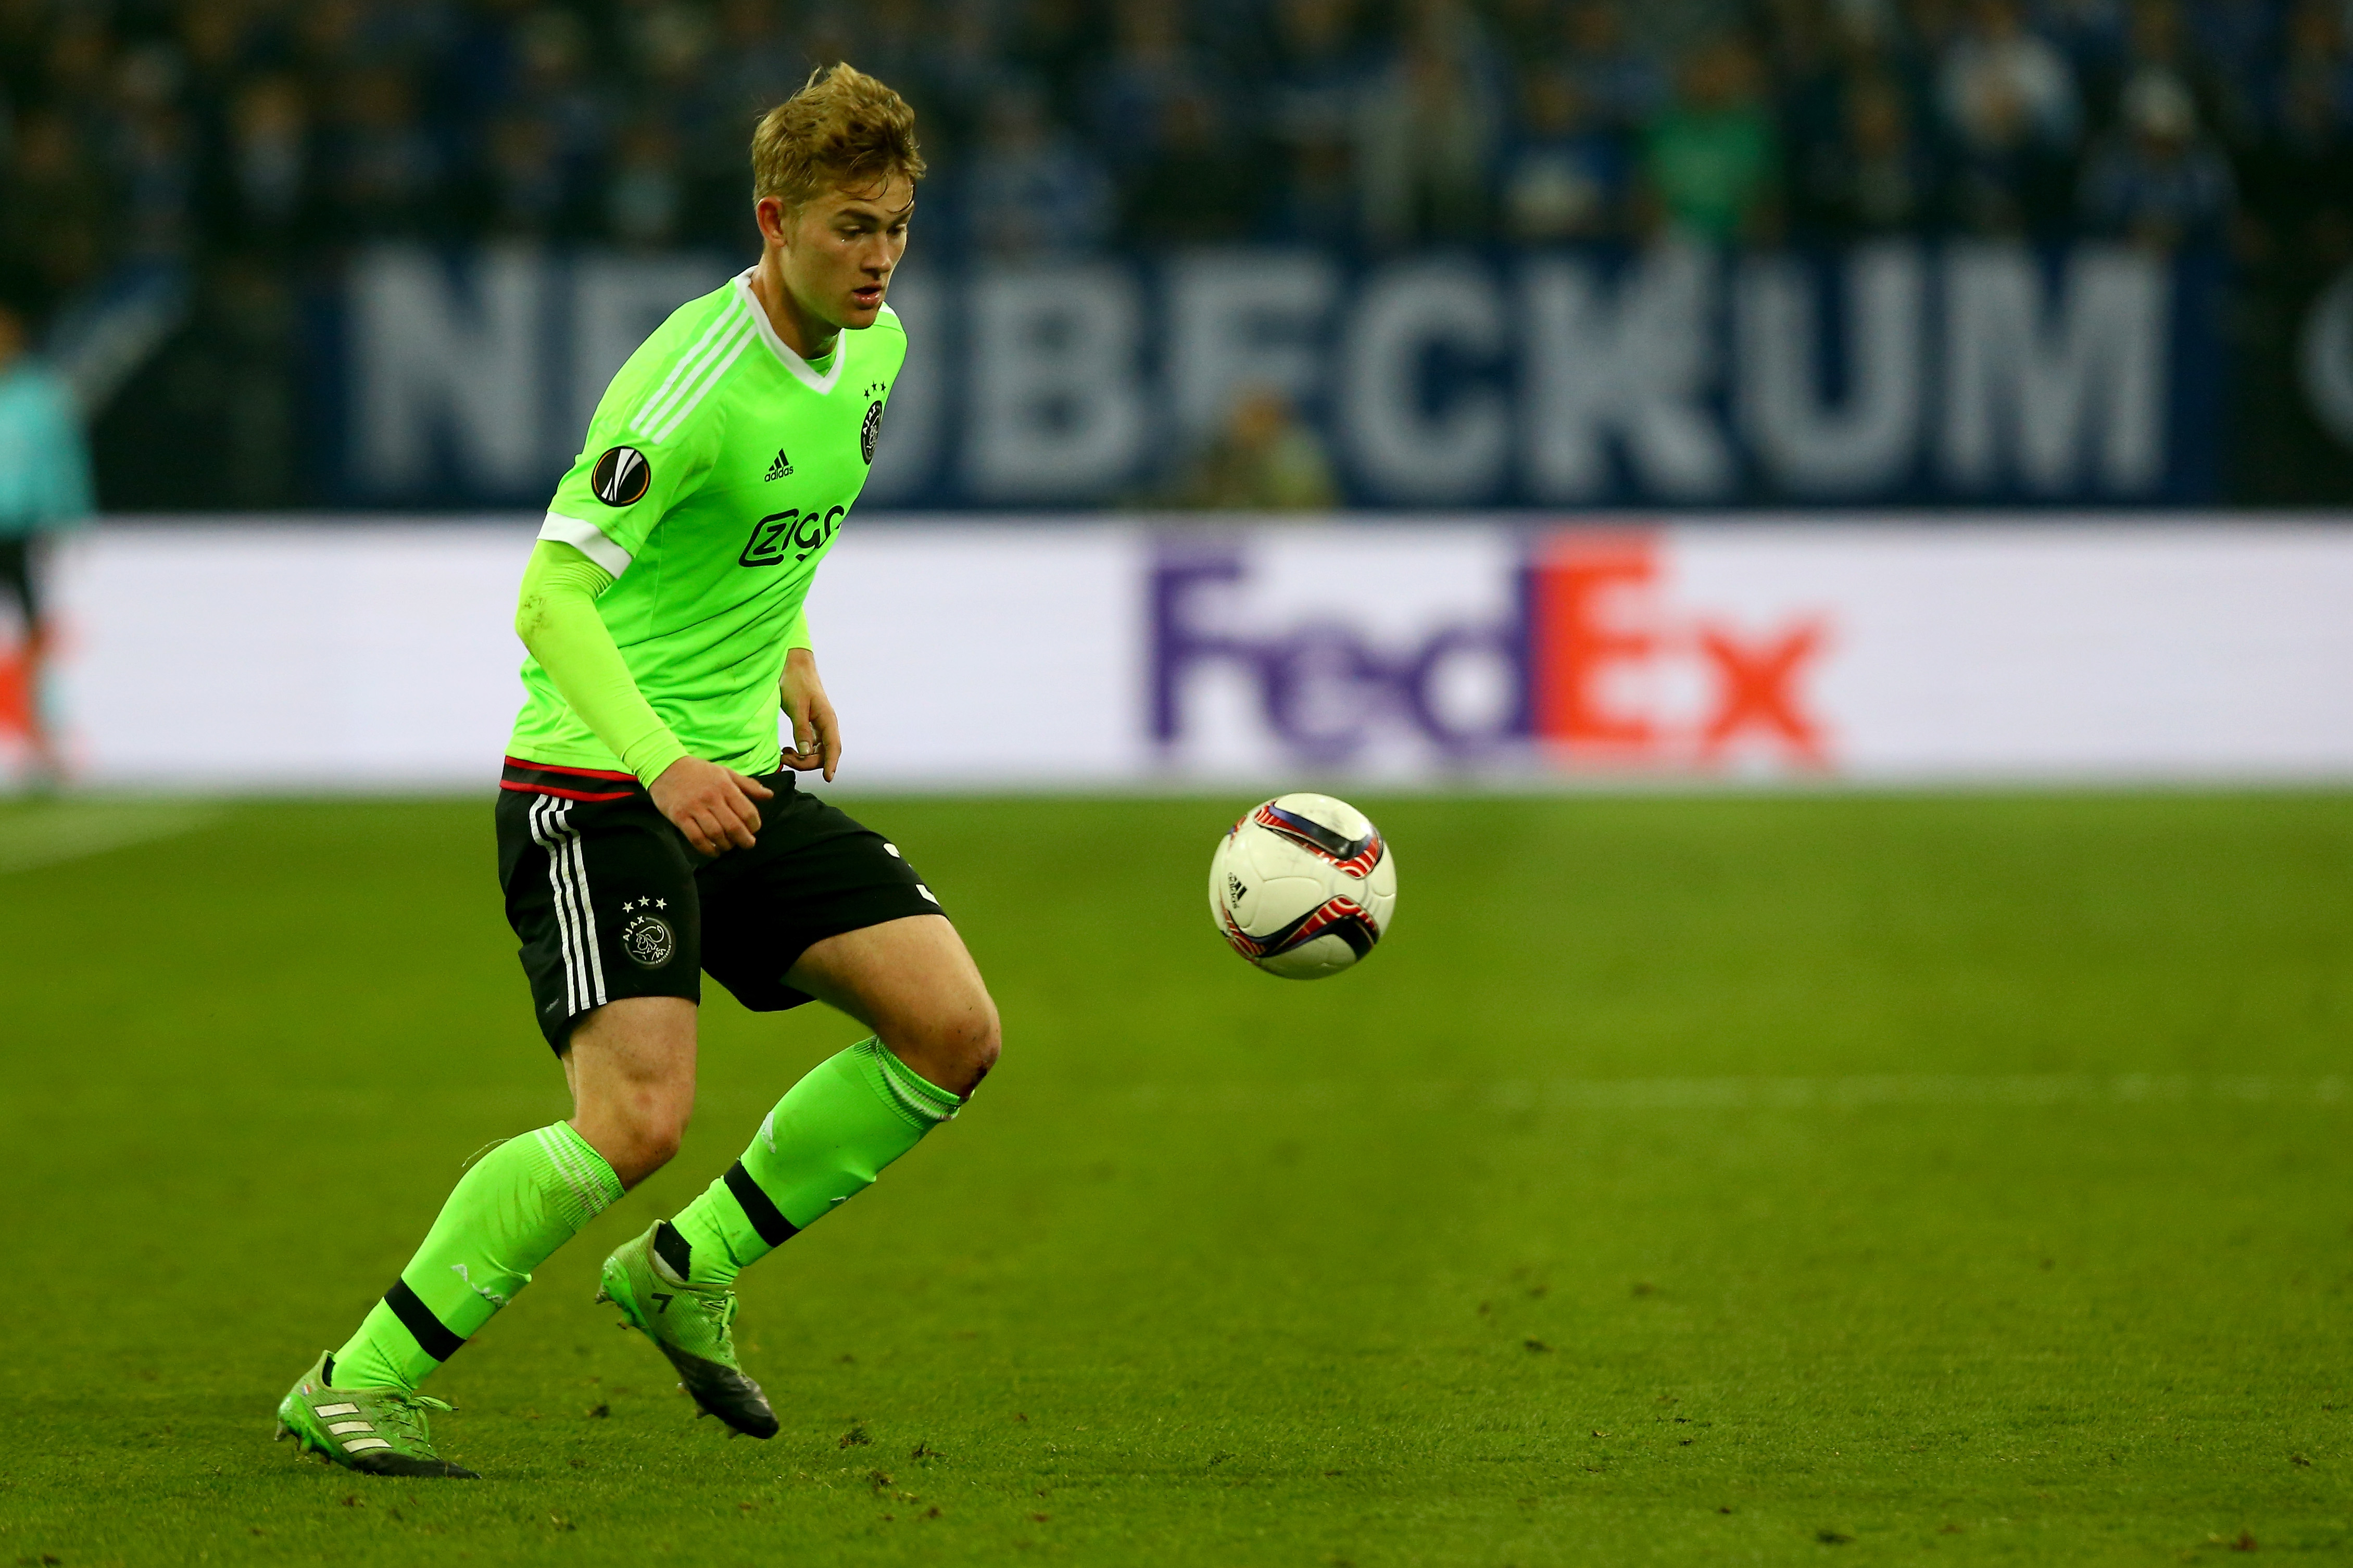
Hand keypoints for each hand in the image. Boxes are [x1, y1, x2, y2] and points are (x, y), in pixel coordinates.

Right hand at [649, 756, 772, 855]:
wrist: (665, 766)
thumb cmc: (699, 771)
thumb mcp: (726, 773)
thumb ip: (748, 785)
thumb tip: (769, 796)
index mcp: (725, 786)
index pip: (747, 811)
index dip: (754, 824)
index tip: (754, 829)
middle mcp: (711, 797)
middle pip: (733, 826)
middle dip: (744, 840)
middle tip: (748, 844)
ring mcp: (694, 808)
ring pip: (716, 834)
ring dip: (726, 845)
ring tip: (729, 846)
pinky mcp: (679, 816)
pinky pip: (696, 838)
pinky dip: (707, 849)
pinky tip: (713, 851)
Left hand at [780, 646, 841, 781]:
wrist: (794, 666)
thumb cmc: (796, 682)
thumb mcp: (796, 706)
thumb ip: (802, 730)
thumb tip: (806, 753)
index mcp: (827, 719)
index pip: (833, 747)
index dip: (831, 764)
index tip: (828, 779)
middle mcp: (827, 725)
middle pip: (824, 754)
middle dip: (806, 762)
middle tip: (785, 758)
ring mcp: (820, 726)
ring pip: (817, 752)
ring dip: (802, 759)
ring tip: (784, 754)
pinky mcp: (812, 726)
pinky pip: (810, 746)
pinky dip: (800, 752)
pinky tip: (787, 749)